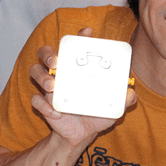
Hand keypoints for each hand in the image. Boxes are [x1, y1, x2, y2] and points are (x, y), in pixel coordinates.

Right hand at [29, 27, 136, 148]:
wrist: (84, 133)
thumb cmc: (98, 113)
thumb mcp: (113, 106)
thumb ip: (124, 99)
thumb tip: (131, 93)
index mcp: (78, 68)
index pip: (76, 46)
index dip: (80, 36)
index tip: (87, 32)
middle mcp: (63, 73)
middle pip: (46, 53)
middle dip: (48, 54)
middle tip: (56, 62)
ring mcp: (51, 87)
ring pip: (35, 71)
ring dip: (41, 77)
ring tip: (52, 87)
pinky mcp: (44, 103)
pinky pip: (36, 100)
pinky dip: (44, 106)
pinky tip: (56, 113)